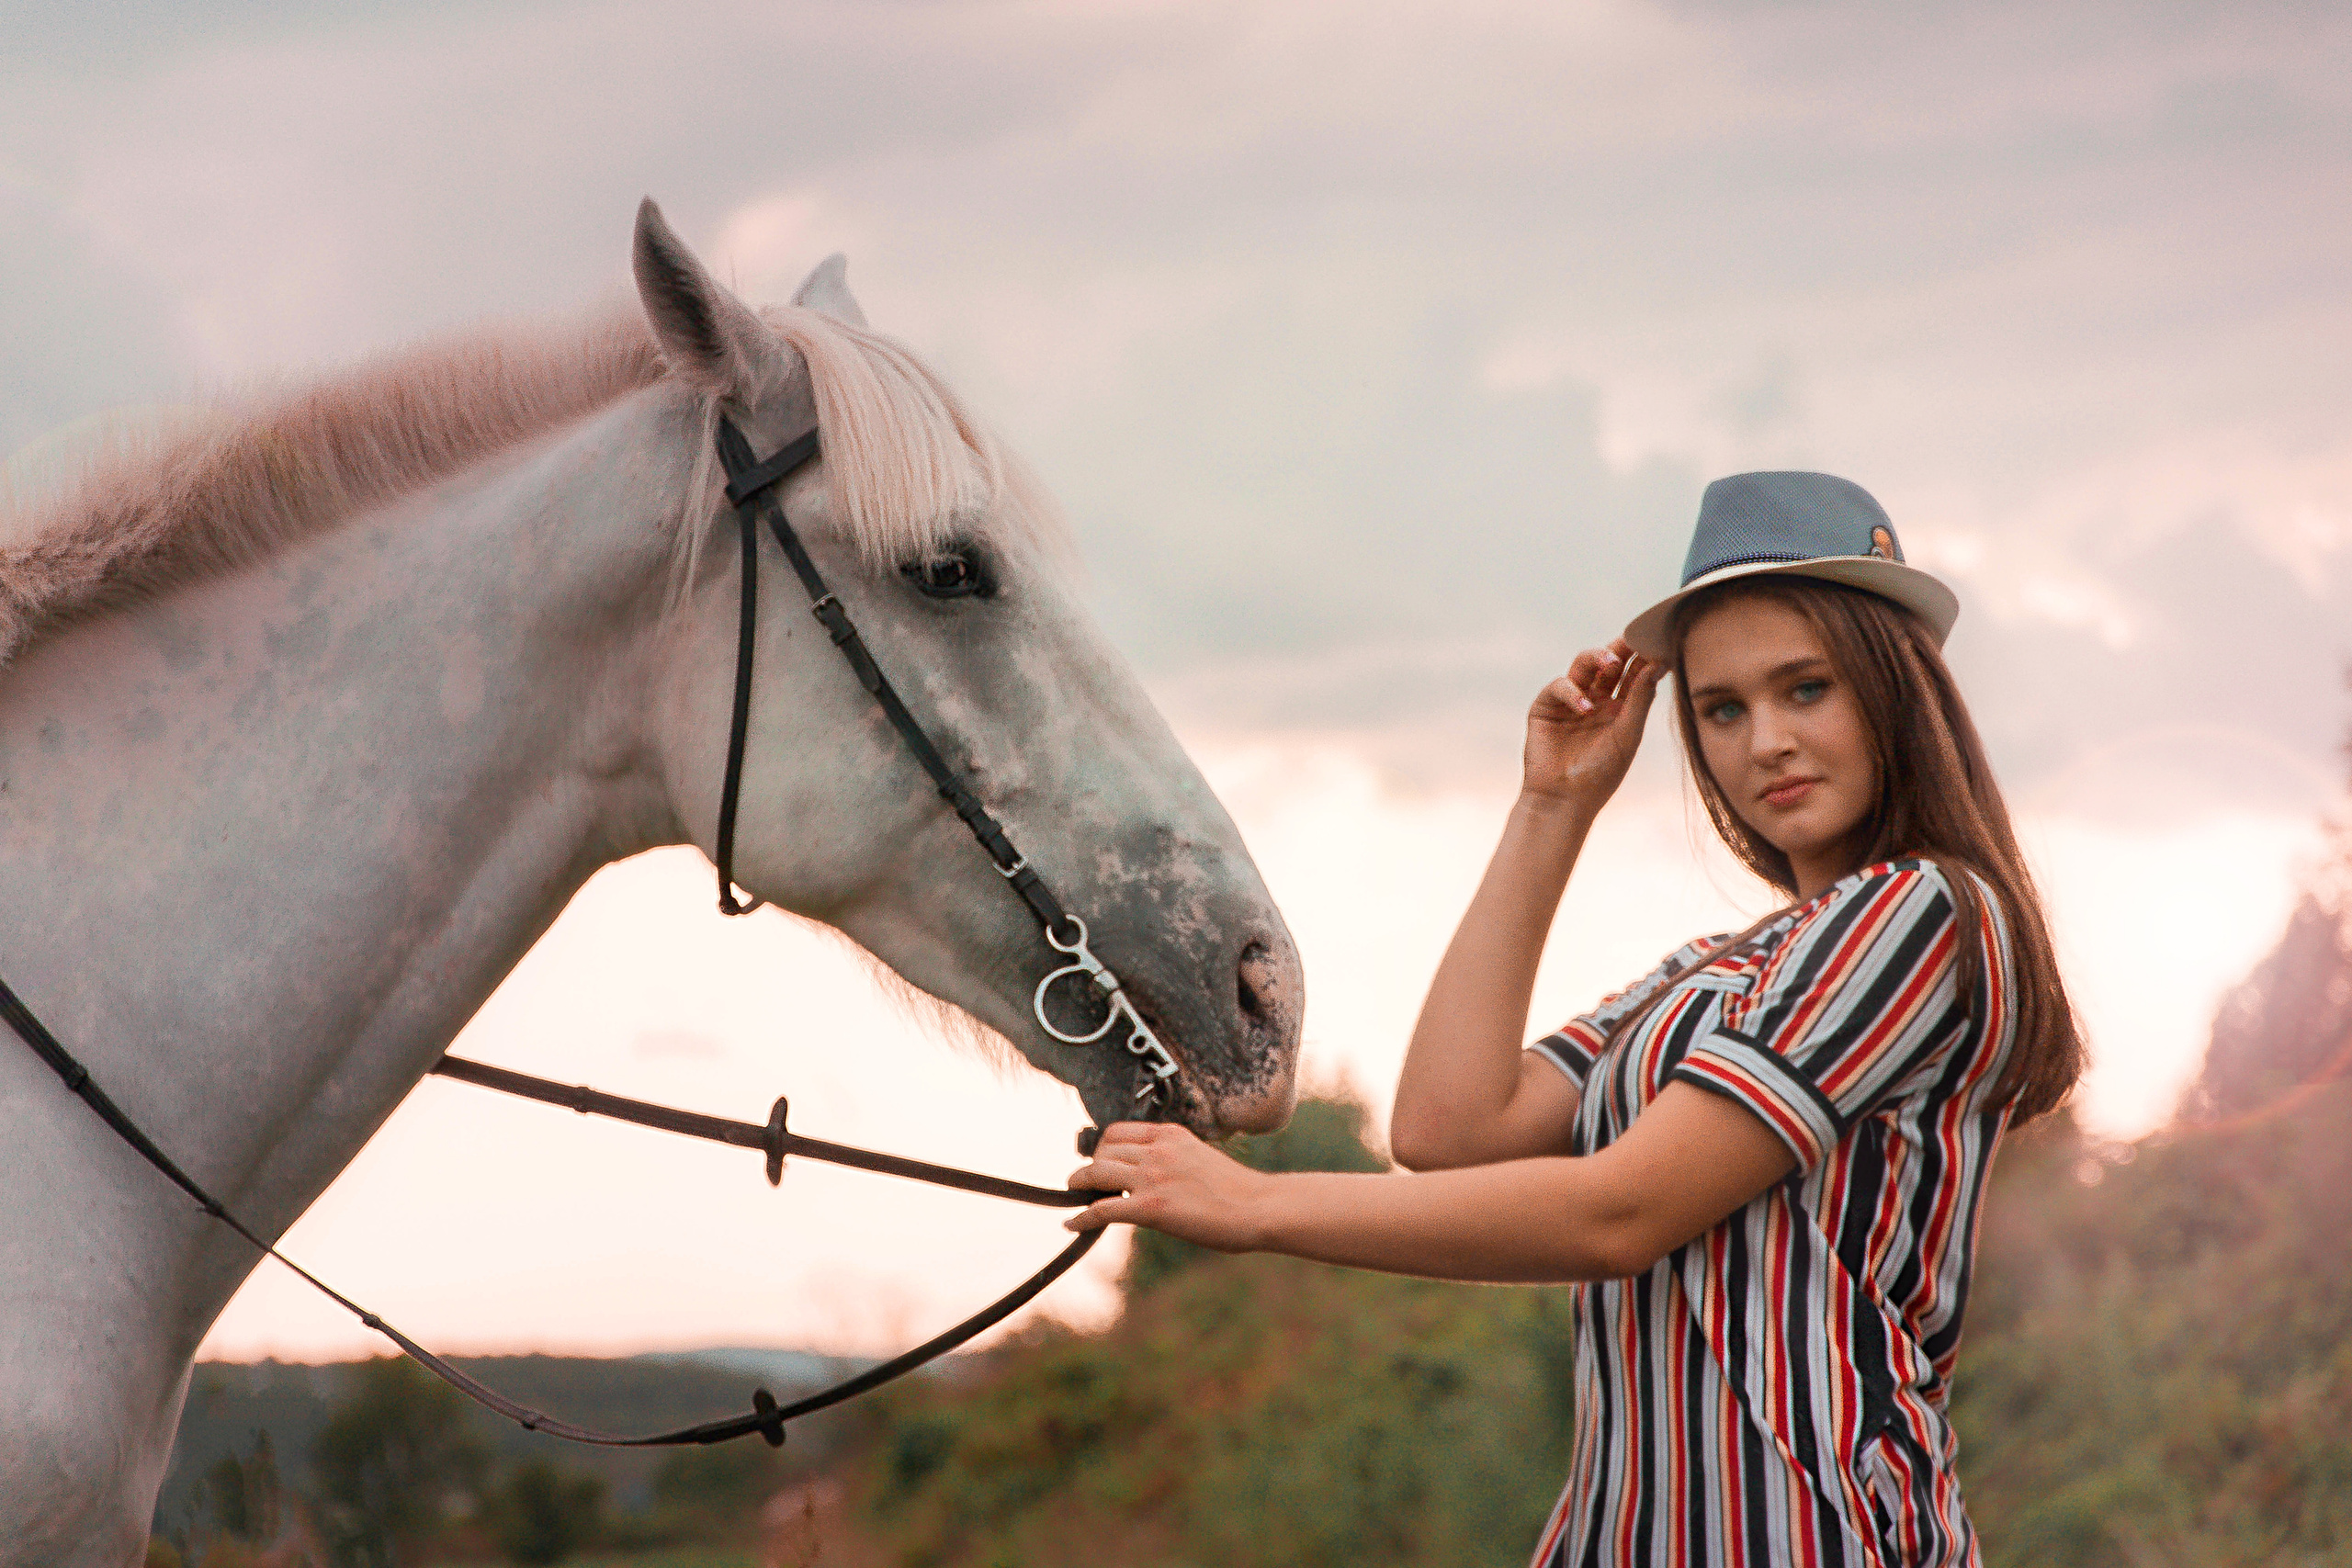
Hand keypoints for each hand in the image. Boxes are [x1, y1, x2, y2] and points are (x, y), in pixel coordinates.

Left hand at [1065, 1122, 1270, 1251]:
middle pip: (1102, 1150)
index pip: (1118, 1132)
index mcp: (1170, 1135)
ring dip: (1080, 1185)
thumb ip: (1172, 1158)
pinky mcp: (1151, 1207)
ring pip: (1096, 1173)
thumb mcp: (1199, 1157)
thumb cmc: (1236, 1190)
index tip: (1100, 1160)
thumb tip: (1149, 1173)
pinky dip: (1082, 1217)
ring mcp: (1152, 1177)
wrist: (1258, 1207)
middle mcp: (1157, 1150)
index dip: (1102, 1147)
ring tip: (1075, 1195)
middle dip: (1090, 1165)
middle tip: (1089, 1182)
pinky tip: (1073, 1224)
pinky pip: (1103, 1208)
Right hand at [1523, 638, 1662, 809]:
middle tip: (1632, 637)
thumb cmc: (1601, 774)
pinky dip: (1572, 691)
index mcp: (1621, 707)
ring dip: (1597, 657)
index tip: (1658, 640)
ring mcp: (1570, 701)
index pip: (1634, 674)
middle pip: (1609, 663)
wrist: (1565, 800)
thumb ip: (1640, 700)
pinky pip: (1559, 686)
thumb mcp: (1627, 735)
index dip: (1645, 657)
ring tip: (1610, 661)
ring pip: (1583, 665)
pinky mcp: (1546, 707)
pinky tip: (1585, 707)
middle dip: (1620, 648)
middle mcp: (1596, 699)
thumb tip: (1657, 665)